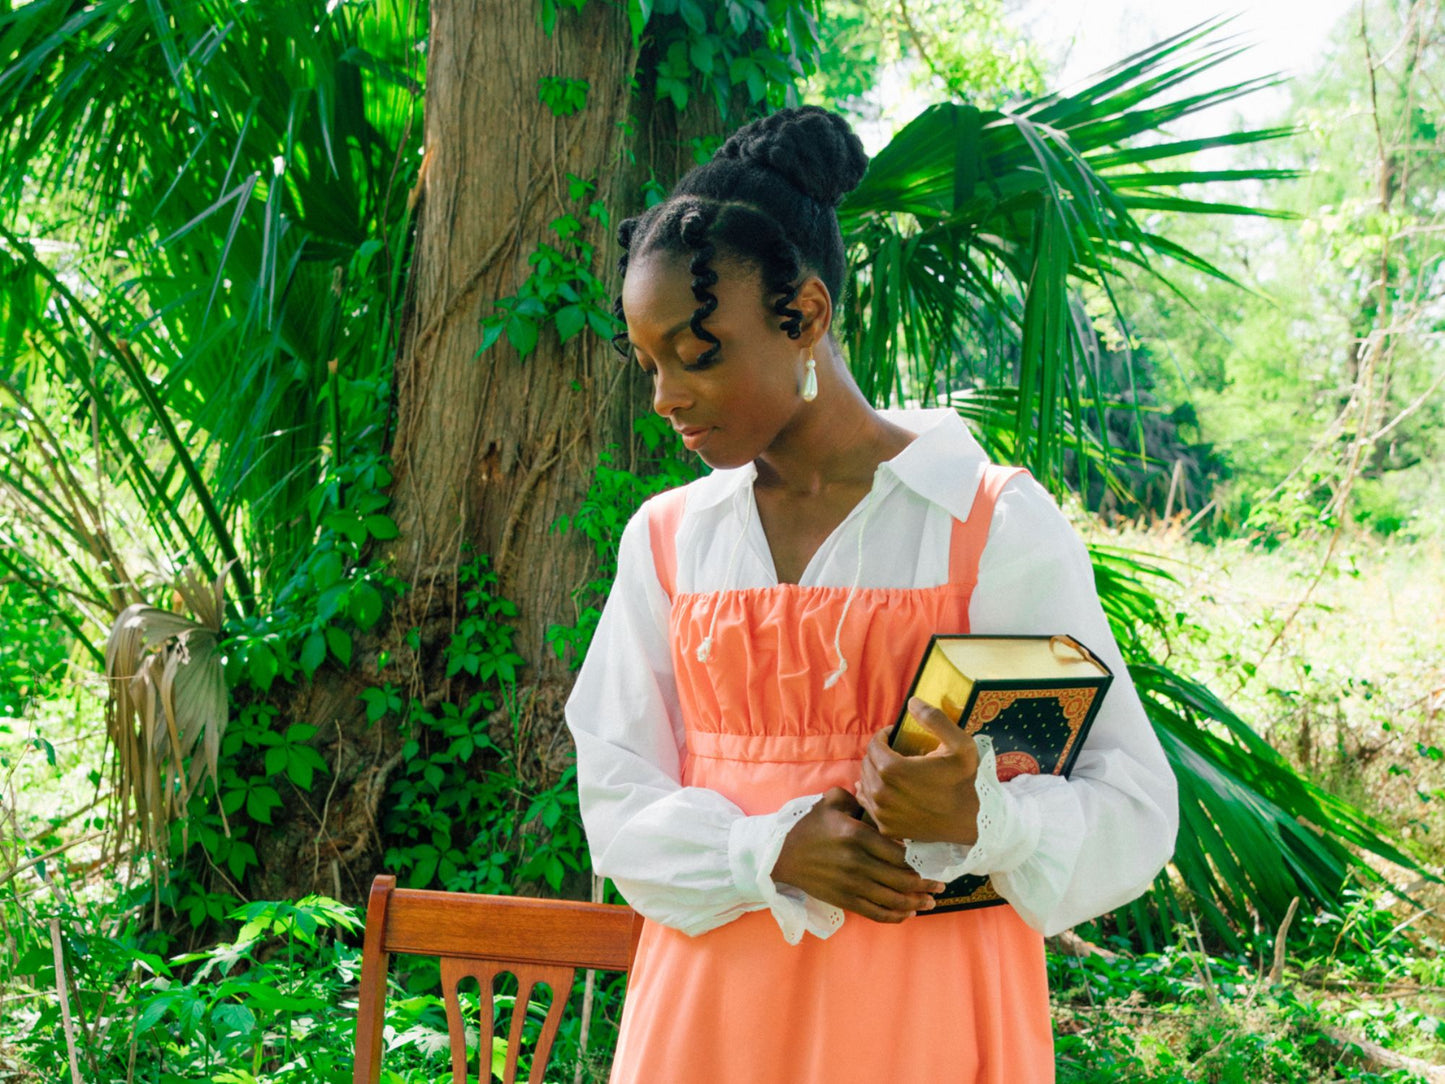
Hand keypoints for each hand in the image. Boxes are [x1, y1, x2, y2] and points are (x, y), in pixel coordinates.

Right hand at [770, 788, 945, 922]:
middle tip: (940, 886)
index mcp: (856, 836)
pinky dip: (895, 916)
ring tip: (930, 903)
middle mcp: (856, 862)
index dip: (918, 861)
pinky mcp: (844, 900)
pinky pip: (876, 913)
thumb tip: (880, 800)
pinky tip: (908, 913)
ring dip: (915, 903)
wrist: (781, 856)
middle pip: (901, 879)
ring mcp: (851, 885)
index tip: (932, 863)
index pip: (897, 853)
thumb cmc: (810, 827)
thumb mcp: (831, 802)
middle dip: (925, 885)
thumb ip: (858, 798)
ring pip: (892, 900)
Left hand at [857, 696, 979, 844]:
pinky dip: (872, 792)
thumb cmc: (967, 781)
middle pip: (867, 763)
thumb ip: (934, 719)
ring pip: (865, 782)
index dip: (884, 735)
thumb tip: (912, 701)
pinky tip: (884, 788)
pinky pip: (868, 804)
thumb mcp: (960, 744)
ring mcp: (882, 812)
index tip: (895, 735)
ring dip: (875, 771)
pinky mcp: (886, 827)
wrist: (974, 822)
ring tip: (892, 768)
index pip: (874, 745)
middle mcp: (881, 792)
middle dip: (879, 753)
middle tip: (895, 751)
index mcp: (893, 770)